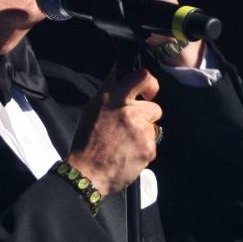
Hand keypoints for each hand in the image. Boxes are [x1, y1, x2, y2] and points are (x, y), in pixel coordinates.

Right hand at [67, 68, 162, 195]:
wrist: (87, 173)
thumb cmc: (87, 141)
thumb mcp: (92, 108)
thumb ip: (108, 88)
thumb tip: (118, 68)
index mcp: (113, 99)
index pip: (143, 77)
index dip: (151, 84)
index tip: (148, 93)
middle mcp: (129, 112)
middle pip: (155, 107)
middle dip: (146, 116)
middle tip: (130, 127)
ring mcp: (140, 131)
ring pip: (154, 127)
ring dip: (144, 133)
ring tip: (126, 143)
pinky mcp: (149, 148)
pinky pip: (153, 143)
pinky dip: (144, 149)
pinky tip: (129, 153)